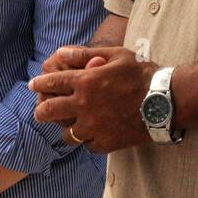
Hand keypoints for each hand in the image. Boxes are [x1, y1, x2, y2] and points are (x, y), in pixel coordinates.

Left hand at [29, 46, 156, 153]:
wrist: (164, 102)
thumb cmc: (142, 75)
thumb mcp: (116, 56)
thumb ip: (85, 53)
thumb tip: (61, 52)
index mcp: (86, 82)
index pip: (53, 83)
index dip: (40, 83)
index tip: (33, 85)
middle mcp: (84, 106)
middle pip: (49, 112)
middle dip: (41, 111)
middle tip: (41, 111)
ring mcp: (94, 127)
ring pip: (67, 134)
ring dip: (67, 128)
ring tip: (70, 125)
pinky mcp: (105, 143)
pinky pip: (87, 145)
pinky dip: (88, 140)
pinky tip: (93, 134)